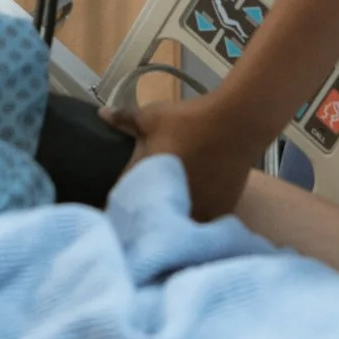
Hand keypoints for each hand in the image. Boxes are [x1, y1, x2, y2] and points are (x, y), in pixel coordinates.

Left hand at [102, 92, 268, 221]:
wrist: (237, 122)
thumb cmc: (190, 120)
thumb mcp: (152, 117)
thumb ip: (124, 119)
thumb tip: (100, 114)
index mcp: (149, 184)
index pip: (125, 204)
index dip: (122, 206)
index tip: (121, 205)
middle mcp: (171, 205)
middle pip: (153, 219)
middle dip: (147, 216)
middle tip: (147, 206)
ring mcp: (198, 211)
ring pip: (179, 223)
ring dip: (173, 219)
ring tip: (171, 210)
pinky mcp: (220, 212)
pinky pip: (203, 221)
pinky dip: (197, 216)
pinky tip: (197, 205)